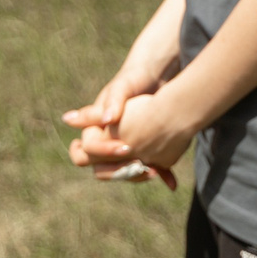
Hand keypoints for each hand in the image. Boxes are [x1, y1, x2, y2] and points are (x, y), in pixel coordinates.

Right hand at [63, 68, 181, 188]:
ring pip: (124, 172)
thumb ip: (112, 102)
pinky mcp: (144, 149)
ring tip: (155, 171)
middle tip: (139, 166)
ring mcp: (124, 147)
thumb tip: (106, 119)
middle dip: (118, 170)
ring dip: (137, 175)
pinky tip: (172, 180)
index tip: (125, 147)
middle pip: (101, 168)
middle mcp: (106, 141)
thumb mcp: (122, 87)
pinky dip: (159, 173)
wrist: (156, 77)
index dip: (103, 152)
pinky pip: (147, 168)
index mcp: (94, 129)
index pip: (85, 151)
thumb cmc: (134, 79)